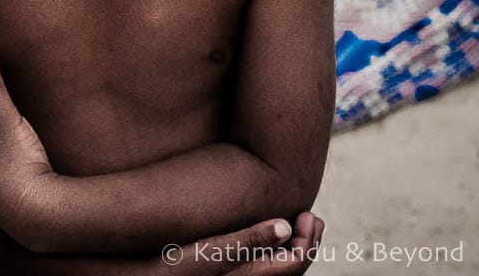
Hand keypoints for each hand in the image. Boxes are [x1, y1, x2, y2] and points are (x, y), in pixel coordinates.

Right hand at [160, 212, 324, 274]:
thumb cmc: (169, 266)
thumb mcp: (208, 252)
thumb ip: (247, 240)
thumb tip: (285, 225)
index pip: (295, 264)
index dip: (308, 240)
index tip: (311, 214)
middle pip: (289, 270)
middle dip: (305, 243)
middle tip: (313, 218)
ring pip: (275, 271)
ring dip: (290, 247)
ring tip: (295, 224)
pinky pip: (260, 269)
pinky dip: (272, 253)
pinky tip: (264, 235)